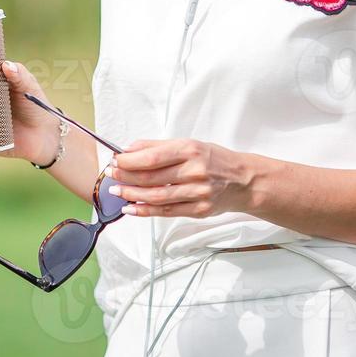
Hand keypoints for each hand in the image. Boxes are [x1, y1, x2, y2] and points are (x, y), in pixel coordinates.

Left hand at [103, 139, 256, 217]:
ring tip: (116, 192)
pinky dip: (146, 211)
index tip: (114, 161)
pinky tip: (131, 208)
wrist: (244, 181)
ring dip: (131, 195)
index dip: (128, 161)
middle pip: (151, 177)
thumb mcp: (189, 144)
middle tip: (111, 176)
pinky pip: (167, 212)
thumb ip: (157, 146)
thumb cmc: (213, 159)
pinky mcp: (199, 210)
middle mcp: (194, 171)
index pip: (151, 158)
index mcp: (190, 150)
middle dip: (125, 177)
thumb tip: (128, 149)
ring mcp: (198, 193)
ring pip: (156, 196)